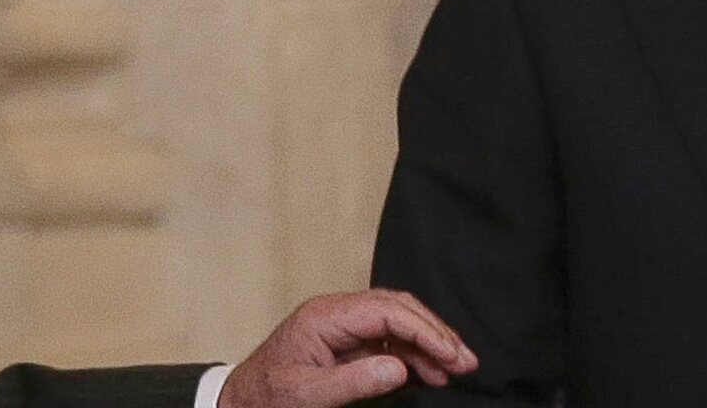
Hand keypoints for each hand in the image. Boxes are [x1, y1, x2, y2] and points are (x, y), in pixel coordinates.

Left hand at [217, 289, 478, 407]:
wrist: (240, 402)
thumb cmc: (266, 397)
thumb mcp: (307, 395)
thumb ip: (354, 381)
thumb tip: (400, 367)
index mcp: (325, 317)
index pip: (387, 311)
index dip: (424, 331)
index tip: (451, 355)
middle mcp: (336, 314)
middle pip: (397, 309)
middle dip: (435, 332)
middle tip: (466, 361)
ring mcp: (342, 327)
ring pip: (397, 323)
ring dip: (429, 343)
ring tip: (457, 369)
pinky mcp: (346, 344)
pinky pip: (387, 340)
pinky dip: (413, 354)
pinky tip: (431, 373)